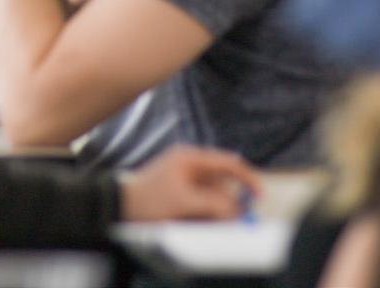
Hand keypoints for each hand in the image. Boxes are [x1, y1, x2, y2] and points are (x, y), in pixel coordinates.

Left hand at [120, 145, 260, 221]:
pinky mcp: (183, 192)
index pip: (229, 163)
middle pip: (225, 182)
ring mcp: (187, 178)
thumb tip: (238, 211)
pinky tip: (196, 221)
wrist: (119, 208)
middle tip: (235, 220)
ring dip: (218, 210)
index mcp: (190, 158)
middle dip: (232, 202)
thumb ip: (215, 205)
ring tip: (203, 221)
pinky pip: (205, 203)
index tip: (260, 196)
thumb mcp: (185, 202)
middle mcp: (190, 165)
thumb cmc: (148, 200)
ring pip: (216, 195)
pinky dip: (207, 213)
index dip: (248, 178)